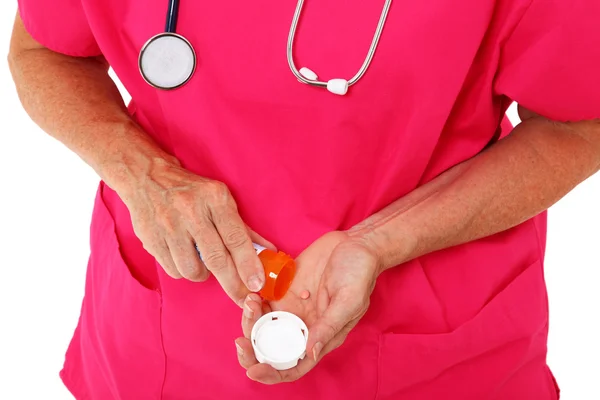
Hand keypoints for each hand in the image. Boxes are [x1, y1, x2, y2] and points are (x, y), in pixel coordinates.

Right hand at [119, 157, 273, 306]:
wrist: (146, 177)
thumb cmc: (191, 190)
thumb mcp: (219, 199)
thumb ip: (243, 228)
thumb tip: (268, 251)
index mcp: (214, 198)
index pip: (236, 238)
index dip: (248, 264)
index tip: (256, 284)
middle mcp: (191, 211)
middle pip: (217, 258)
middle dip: (233, 284)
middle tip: (243, 298)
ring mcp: (169, 225)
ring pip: (192, 269)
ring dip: (203, 275)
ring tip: (204, 264)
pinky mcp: (151, 238)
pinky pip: (173, 270)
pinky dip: (183, 270)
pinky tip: (184, 257)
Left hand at [235, 231, 381, 383]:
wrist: (356, 244)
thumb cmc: (360, 274)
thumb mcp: (349, 301)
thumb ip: (328, 326)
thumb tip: (310, 353)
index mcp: (320, 337)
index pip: (293, 366)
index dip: (272, 373)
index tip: (254, 370)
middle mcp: (302, 326)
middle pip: (270, 349)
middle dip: (251, 351)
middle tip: (240, 341)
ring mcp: (291, 308)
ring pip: (261, 325)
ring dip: (249, 320)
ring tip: (251, 301)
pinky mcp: (283, 289)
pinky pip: (261, 302)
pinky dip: (251, 302)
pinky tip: (252, 293)